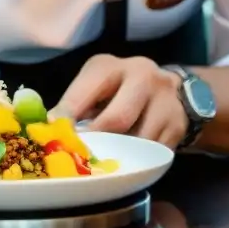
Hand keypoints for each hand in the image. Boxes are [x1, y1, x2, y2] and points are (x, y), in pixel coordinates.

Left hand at [51, 55, 187, 147]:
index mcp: (110, 67)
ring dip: (120, 154)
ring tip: (106, 159)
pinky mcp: (177, 126)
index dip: (67, 117)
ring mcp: (164, 101)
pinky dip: (138, 161)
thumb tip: (51, 127)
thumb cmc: (119, 90)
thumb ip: (75, 104)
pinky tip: (128, 160)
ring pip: (138, 141)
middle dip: (97, 141)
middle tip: (82, 155)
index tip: (56, 135)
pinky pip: (153, 153)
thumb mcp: (95, 86)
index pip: (84, 93)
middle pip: (117, 119)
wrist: (171, 91)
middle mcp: (141, 77)